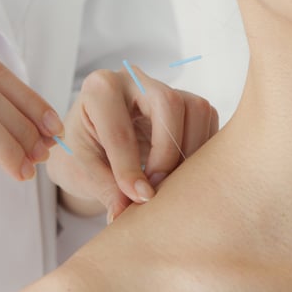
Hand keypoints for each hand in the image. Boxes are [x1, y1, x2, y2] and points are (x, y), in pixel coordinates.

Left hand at [47, 64, 217, 223]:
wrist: (95, 142)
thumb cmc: (86, 151)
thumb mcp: (82, 169)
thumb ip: (104, 188)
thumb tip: (124, 213)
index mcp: (99, 90)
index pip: (120, 129)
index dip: (128, 168)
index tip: (138, 198)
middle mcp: (133, 79)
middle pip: (168, 103)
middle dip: (167, 152)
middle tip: (156, 187)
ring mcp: (163, 86)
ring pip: (196, 109)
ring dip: (189, 152)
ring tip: (170, 182)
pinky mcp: (186, 101)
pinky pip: (208, 119)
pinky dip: (202, 150)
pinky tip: (183, 172)